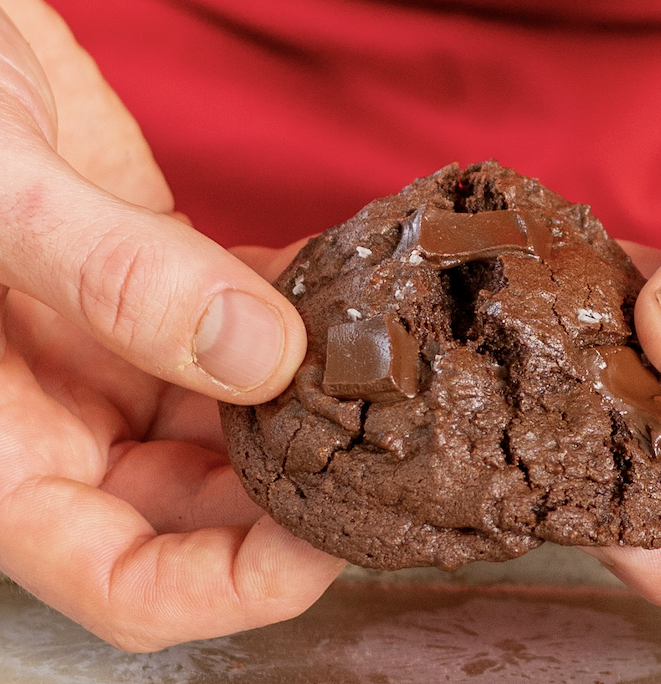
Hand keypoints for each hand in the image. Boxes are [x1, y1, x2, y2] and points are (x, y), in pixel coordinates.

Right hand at [0, 1, 341, 650]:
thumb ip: (111, 276)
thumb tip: (258, 357)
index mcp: (1, 445)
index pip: (124, 580)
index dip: (232, 585)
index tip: (326, 543)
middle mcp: (66, 416)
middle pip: (207, 506)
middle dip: (299, 490)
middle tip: (387, 440)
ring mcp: (120, 353)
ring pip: (242, 420)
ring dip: (314, 400)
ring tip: (382, 363)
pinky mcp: (163, 287)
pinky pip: (248, 329)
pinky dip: (301, 317)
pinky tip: (346, 292)